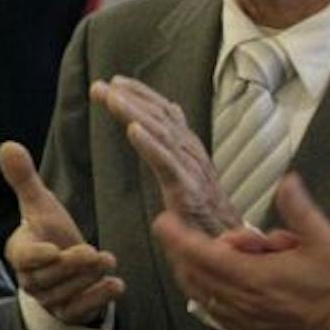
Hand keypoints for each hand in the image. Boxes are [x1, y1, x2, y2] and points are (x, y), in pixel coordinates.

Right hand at [0, 140, 123, 324]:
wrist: (66, 267)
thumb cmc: (51, 232)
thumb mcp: (41, 204)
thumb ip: (24, 179)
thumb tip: (7, 144)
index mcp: (20, 252)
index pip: (23, 257)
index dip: (37, 256)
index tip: (54, 249)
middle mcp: (30, 280)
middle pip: (48, 278)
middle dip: (73, 267)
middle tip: (97, 253)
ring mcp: (48, 300)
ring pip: (65, 295)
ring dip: (89, 280)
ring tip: (109, 262)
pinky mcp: (67, 313)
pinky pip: (79, 311)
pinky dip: (98, 299)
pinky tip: (115, 284)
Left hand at [91, 75, 240, 234]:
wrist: (229, 247)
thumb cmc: (204, 216)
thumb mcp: (185, 178)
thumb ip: (169, 154)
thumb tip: (151, 129)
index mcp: (189, 150)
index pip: (165, 114)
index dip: (142, 95)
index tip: (114, 82)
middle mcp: (192, 154)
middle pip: (161, 118)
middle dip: (131, 98)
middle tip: (101, 86)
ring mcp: (192, 172)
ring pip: (162, 135)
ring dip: (135, 113)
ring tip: (111, 98)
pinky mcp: (188, 192)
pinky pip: (167, 165)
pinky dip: (150, 145)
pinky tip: (132, 130)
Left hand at [151, 173, 329, 329]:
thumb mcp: (328, 241)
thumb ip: (301, 211)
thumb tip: (287, 182)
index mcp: (253, 277)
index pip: (200, 254)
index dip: (176, 236)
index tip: (163, 221)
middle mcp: (241, 301)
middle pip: (191, 273)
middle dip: (188, 250)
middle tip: (211, 235)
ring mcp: (242, 320)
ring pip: (199, 293)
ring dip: (198, 270)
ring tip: (228, 253)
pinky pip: (214, 310)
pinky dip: (209, 291)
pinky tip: (227, 278)